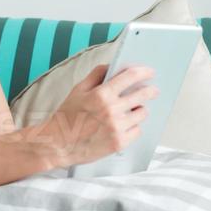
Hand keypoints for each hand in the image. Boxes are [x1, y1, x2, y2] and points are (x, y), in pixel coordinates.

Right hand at [39, 64, 159, 168]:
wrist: (58, 144)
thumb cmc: (67, 116)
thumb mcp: (78, 90)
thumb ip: (96, 75)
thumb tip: (111, 66)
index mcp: (101, 94)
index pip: (130, 77)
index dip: (143, 72)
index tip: (149, 72)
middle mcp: (111, 110)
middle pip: (142, 95)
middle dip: (150, 90)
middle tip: (152, 90)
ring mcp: (117, 128)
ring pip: (141, 113)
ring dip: (139, 109)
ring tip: (133, 110)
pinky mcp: (119, 143)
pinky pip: (137, 131)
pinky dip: (133, 127)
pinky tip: (125, 125)